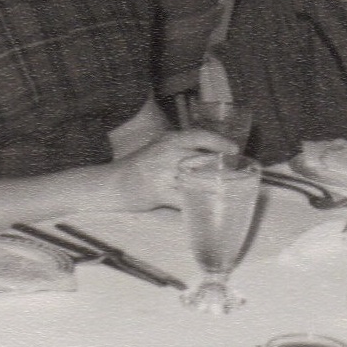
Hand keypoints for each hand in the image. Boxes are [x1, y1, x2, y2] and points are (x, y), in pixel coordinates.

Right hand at [114, 130, 236, 209]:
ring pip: (196, 180)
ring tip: (224, 194)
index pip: (199, 135)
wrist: (111, 184)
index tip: (235, 149)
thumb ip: (179, 150)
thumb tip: (209, 158)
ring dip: (212, 189)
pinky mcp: (158, 192)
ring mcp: (163, 172)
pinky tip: (204, 210)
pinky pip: (184, 200)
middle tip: (233, 177)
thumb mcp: (157, 149)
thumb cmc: (137, 168)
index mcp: (168, 139)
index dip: (220, 142)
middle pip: (203, 159)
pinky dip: (195, 206)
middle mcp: (167, 152)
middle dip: (221, 169)